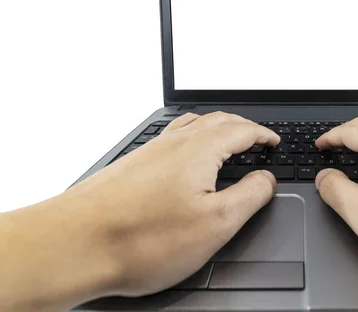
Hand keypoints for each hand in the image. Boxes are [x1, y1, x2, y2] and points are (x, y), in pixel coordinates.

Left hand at [70, 112, 279, 295]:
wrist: (74, 244)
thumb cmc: (142, 238)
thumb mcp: (216, 223)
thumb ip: (250, 196)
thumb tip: (267, 180)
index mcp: (199, 149)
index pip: (242, 130)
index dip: (263, 135)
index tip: (273, 142)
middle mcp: (173, 143)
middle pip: (217, 121)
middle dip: (242, 127)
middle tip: (256, 139)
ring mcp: (149, 152)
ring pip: (192, 126)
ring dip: (216, 128)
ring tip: (226, 140)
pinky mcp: (133, 165)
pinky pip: (171, 139)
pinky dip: (192, 139)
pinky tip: (186, 158)